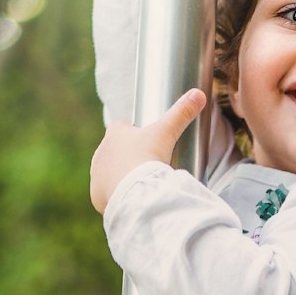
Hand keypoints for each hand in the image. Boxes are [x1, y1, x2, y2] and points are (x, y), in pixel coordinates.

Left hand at [90, 88, 205, 212]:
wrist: (135, 192)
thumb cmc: (148, 157)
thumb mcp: (167, 133)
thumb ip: (182, 113)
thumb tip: (199, 94)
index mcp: (115, 133)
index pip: (123, 129)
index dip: (136, 136)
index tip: (149, 145)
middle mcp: (101, 151)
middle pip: (116, 152)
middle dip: (129, 158)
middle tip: (148, 168)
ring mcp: (97, 174)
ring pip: (110, 174)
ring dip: (122, 178)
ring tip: (140, 186)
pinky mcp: (96, 194)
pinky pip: (106, 195)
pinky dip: (116, 197)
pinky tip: (128, 200)